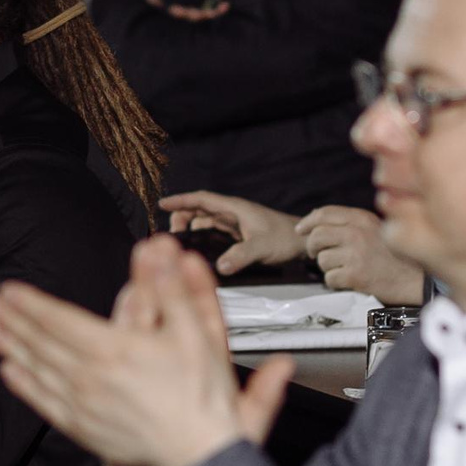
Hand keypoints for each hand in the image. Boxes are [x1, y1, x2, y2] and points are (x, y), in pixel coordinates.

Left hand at [0, 236, 293, 465]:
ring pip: (37, 371)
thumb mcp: (198, 333)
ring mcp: (84, 406)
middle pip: (41, 343)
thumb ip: (173, 289)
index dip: (32, 303)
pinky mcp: (85, 430)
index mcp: (114, 350)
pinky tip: (9, 372)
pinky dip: (24, 386)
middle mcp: (91, 378)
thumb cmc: (202, 394)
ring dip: (10, 347)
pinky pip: (45, 403)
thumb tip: (158, 248)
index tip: (7, 289)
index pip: (60, 320)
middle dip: (11, 320)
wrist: (200, 456)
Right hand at [159, 190, 299, 273]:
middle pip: (200, 210)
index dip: (181, 201)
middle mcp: (233, 213)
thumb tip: (220, 266)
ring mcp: (236, 224)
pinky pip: (215, 232)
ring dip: (192, 227)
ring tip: (181, 240)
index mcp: (235, 209)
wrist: (303, 242)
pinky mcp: (240, 234)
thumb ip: (242, 255)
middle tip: (171, 232)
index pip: (202, 199)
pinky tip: (199, 248)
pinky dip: (203, 236)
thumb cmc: (285, 238)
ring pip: (206, 221)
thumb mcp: (263, 246)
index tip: (162, 204)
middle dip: (182, 216)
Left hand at [296, 205, 423, 304]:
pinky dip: (336, 282)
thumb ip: (350, 222)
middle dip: (313, 248)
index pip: (324, 213)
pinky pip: (329, 278)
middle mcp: (357, 232)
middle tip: (318, 255)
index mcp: (362, 218)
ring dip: (328, 268)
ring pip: (321, 259)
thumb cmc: (396, 255)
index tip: (300, 230)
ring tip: (346, 269)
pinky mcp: (355, 274)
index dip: (308, 222)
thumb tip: (314, 219)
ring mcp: (356, 253)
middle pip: (316, 236)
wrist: (416, 279)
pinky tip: (350, 280)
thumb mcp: (376, 228)